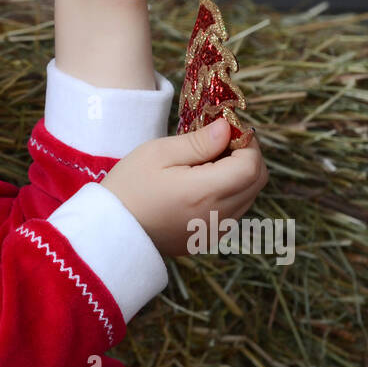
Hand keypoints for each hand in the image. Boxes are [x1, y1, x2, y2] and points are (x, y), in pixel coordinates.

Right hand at [99, 116, 267, 258]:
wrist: (111, 230)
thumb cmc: (129, 187)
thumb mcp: (158, 153)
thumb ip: (198, 142)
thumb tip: (226, 129)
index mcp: (205, 193)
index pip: (251, 166)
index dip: (247, 142)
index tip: (227, 128)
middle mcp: (218, 216)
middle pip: (257, 181)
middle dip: (248, 155)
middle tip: (222, 139)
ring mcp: (215, 231)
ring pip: (248, 196)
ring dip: (239, 173)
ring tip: (208, 160)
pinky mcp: (208, 238)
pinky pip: (234, 211)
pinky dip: (229, 192)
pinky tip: (202, 182)